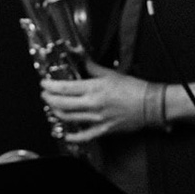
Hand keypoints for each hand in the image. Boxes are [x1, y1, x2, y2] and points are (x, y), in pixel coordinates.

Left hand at [39, 64, 154, 142]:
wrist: (150, 104)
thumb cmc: (133, 88)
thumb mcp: (110, 73)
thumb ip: (91, 67)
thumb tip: (79, 57)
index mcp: (93, 88)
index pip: (64, 88)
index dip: (50, 86)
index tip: (44, 83)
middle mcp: (92, 104)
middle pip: (62, 104)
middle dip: (49, 99)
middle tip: (45, 94)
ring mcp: (97, 119)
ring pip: (69, 118)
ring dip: (57, 113)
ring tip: (53, 107)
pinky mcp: (104, 130)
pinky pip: (85, 136)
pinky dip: (73, 136)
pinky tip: (66, 134)